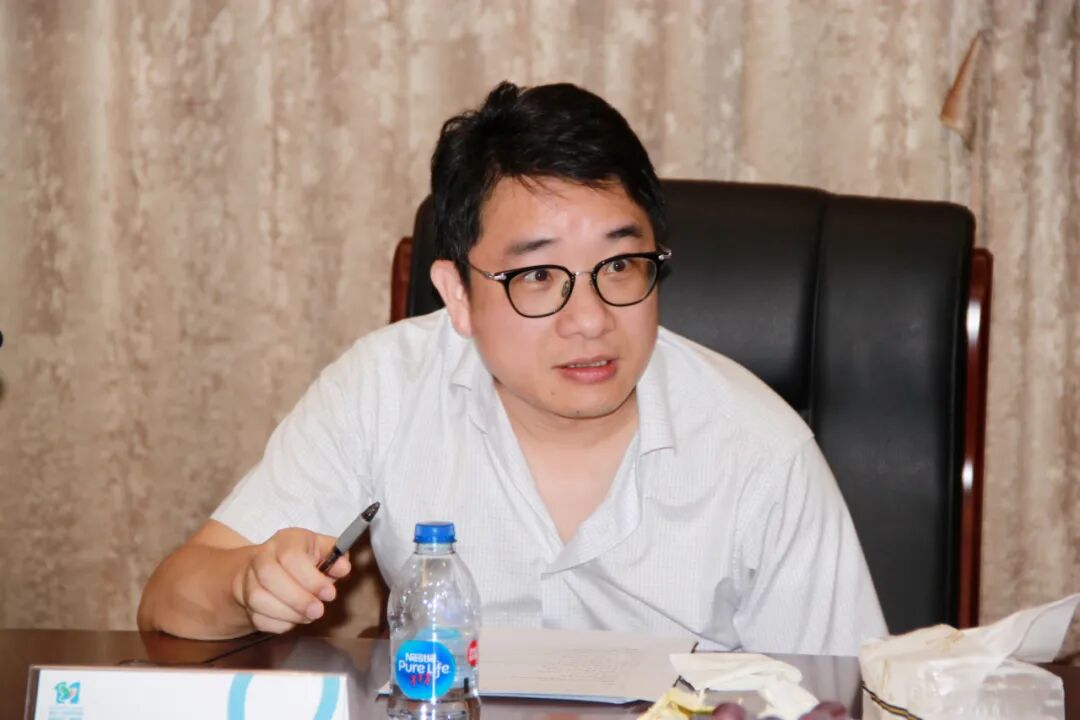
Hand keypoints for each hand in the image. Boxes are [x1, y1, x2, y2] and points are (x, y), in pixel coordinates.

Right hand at [234, 528, 350, 633]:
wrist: (268, 567)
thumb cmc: (303, 558)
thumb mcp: (323, 550)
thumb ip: (336, 557)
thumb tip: (343, 568)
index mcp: (285, 540)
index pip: (291, 556)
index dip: (311, 578)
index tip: (329, 594)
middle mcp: (262, 557)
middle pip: (269, 576)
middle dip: (297, 599)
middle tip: (318, 611)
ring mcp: (249, 579)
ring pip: (258, 599)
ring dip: (288, 613)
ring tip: (308, 616)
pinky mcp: (245, 601)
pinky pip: (257, 617)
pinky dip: (278, 623)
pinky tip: (294, 620)